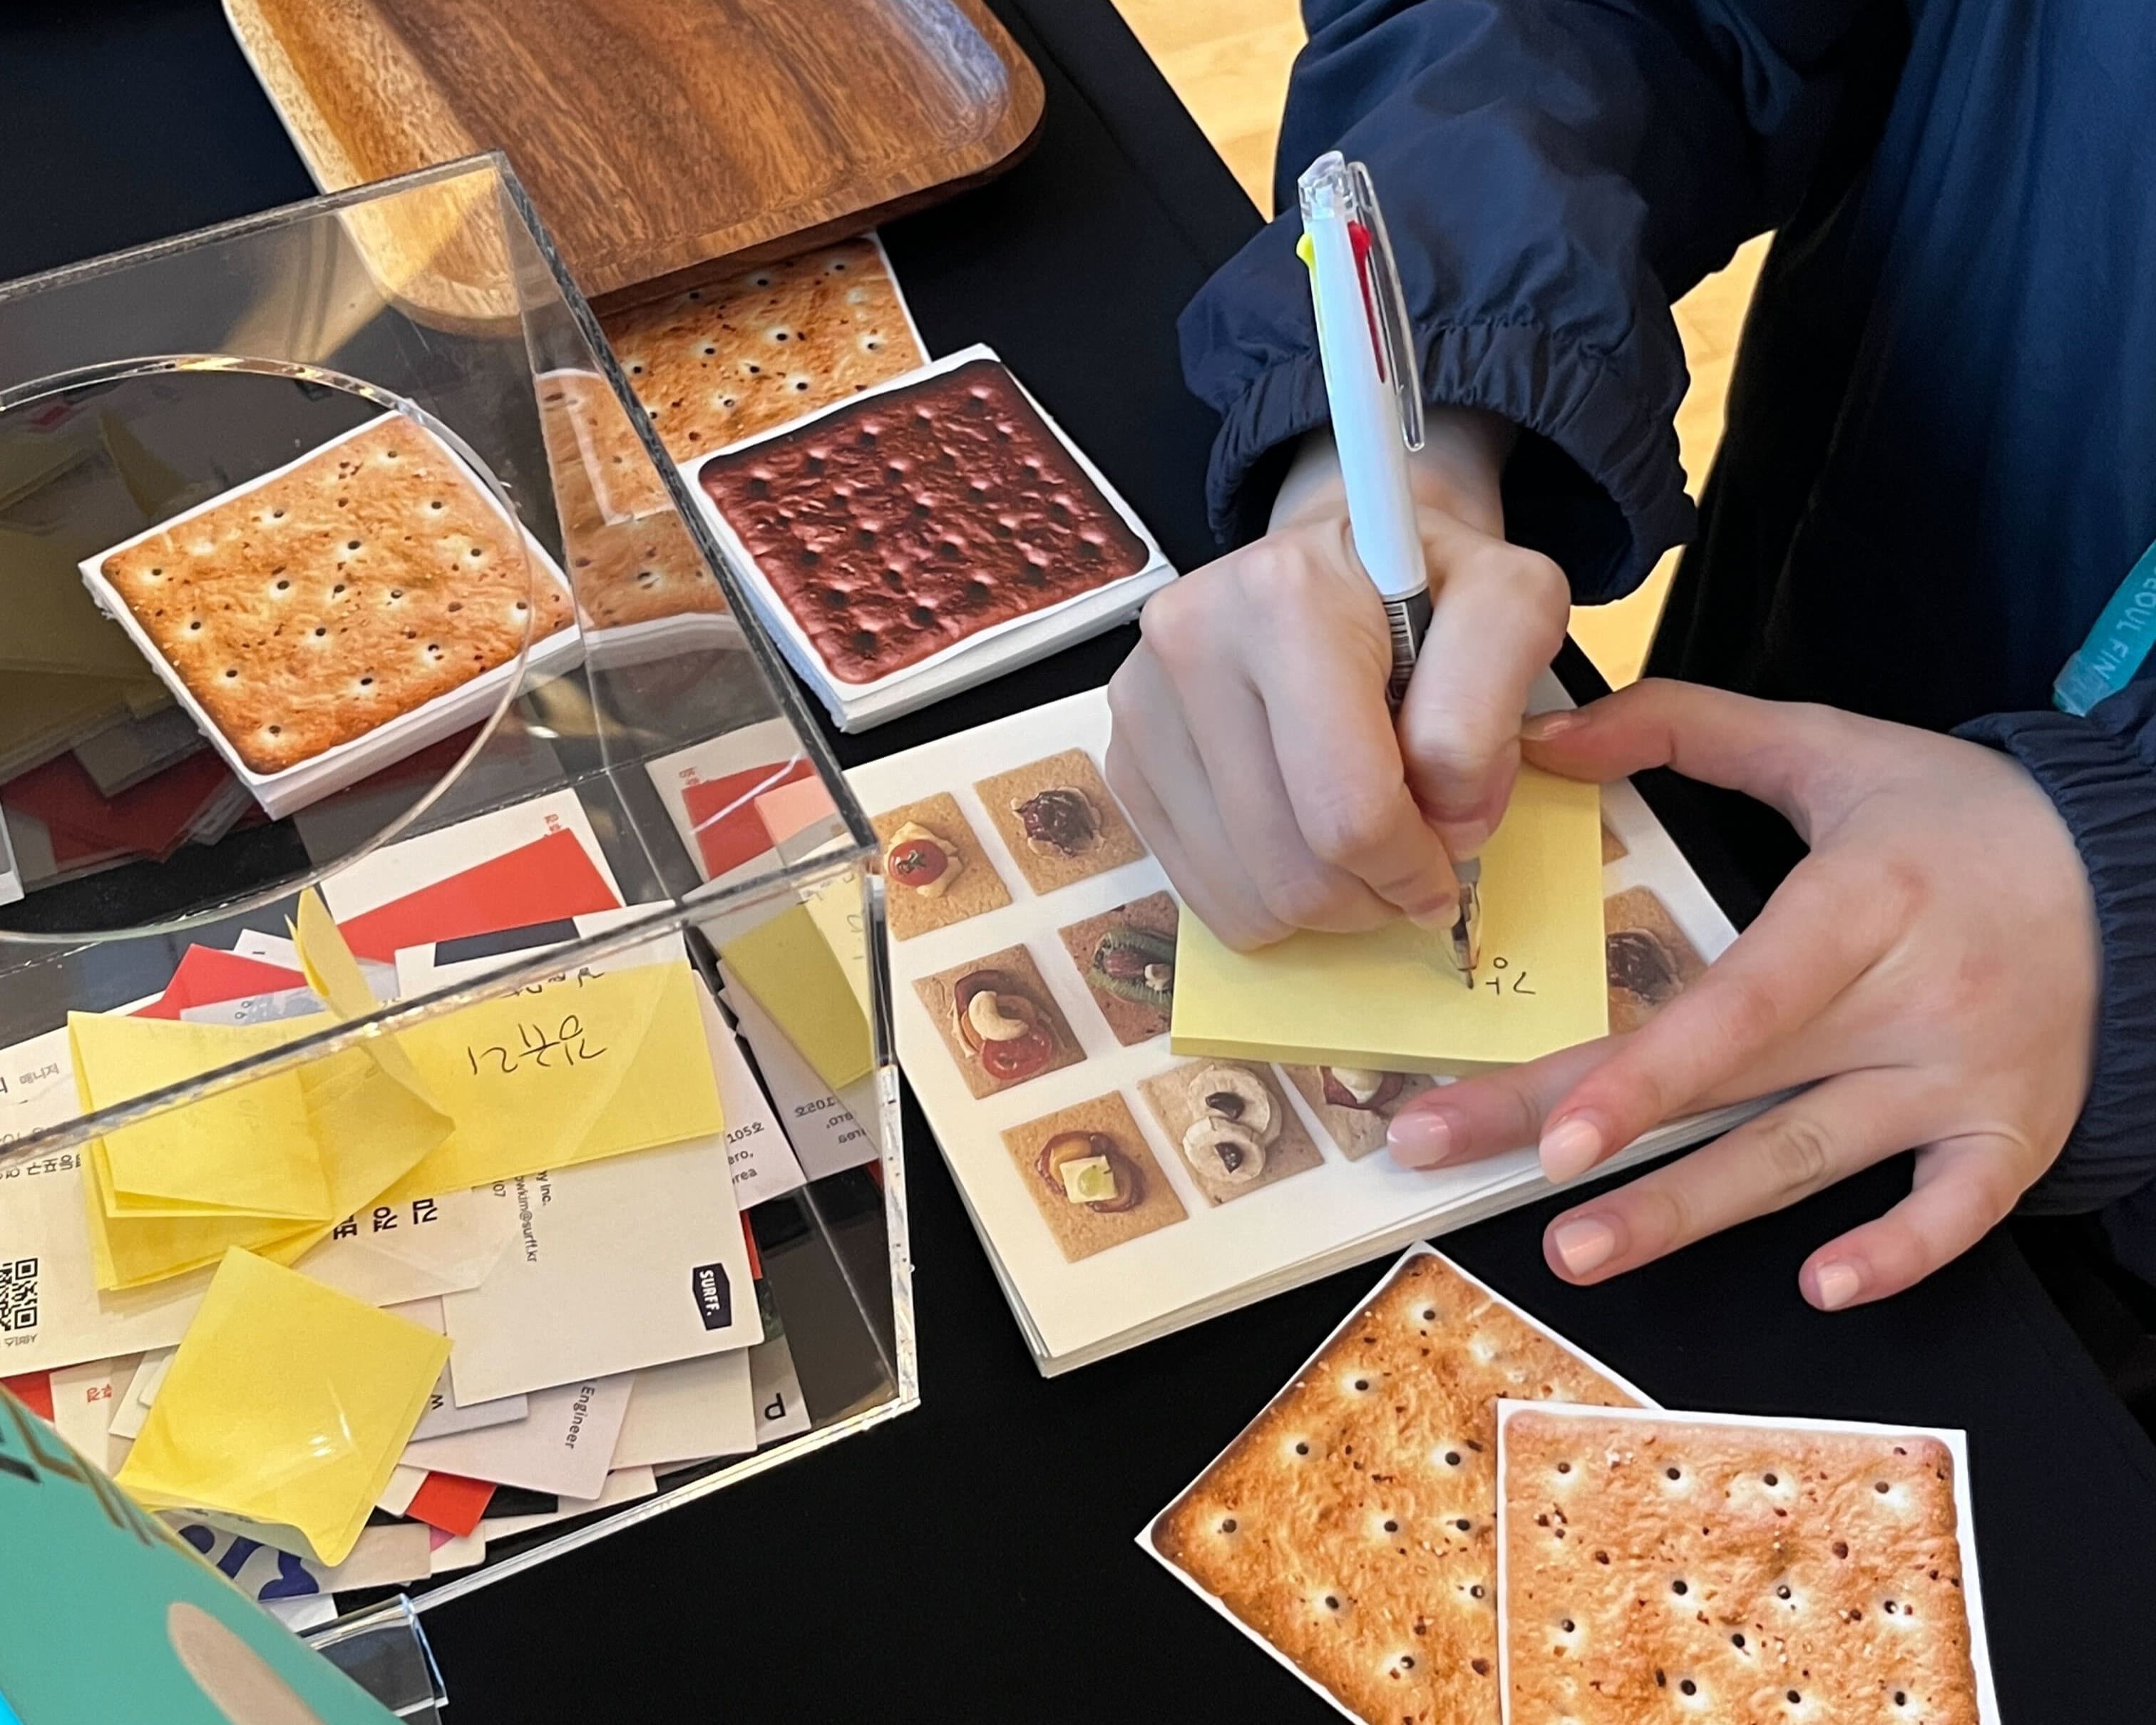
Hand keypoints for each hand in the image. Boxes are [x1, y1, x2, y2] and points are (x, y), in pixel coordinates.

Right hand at [1106, 413, 1568, 949]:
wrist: (1332, 568)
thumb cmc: (1423, 592)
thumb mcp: (1510, 606)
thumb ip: (1492, 716)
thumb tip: (1443, 826)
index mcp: (1286, 596)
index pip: (1350, 810)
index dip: (1421, 866)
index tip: (1452, 852)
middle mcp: (1191, 641)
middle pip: (1295, 869)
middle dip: (1376, 893)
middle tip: (1414, 855)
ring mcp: (1142, 707)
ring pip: (1248, 898)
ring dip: (1327, 904)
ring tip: (1362, 836)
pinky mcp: (1123, 762)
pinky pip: (1204, 896)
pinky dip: (1271, 899)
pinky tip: (1304, 837)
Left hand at [1387, 680, 2100, 1308]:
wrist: (2133, 870)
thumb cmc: (1955, 817)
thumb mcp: (1829, 744)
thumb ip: (1686, 725)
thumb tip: (1545, 734)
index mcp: (1862, 907)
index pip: (1740, 1008)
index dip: (1644, 1077)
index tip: (1548, 1134)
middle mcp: (1912, 1005)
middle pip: (1734, 1090)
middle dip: (1597, 1141)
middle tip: (1459, 1168)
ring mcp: (1966, 1080)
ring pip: (1811, 1162)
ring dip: (1691, 1215)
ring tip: (1576, 1254)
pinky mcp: (2013, 1133)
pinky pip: (1957, 1211)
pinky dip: (1899, 1252)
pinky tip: (1818, 1286)